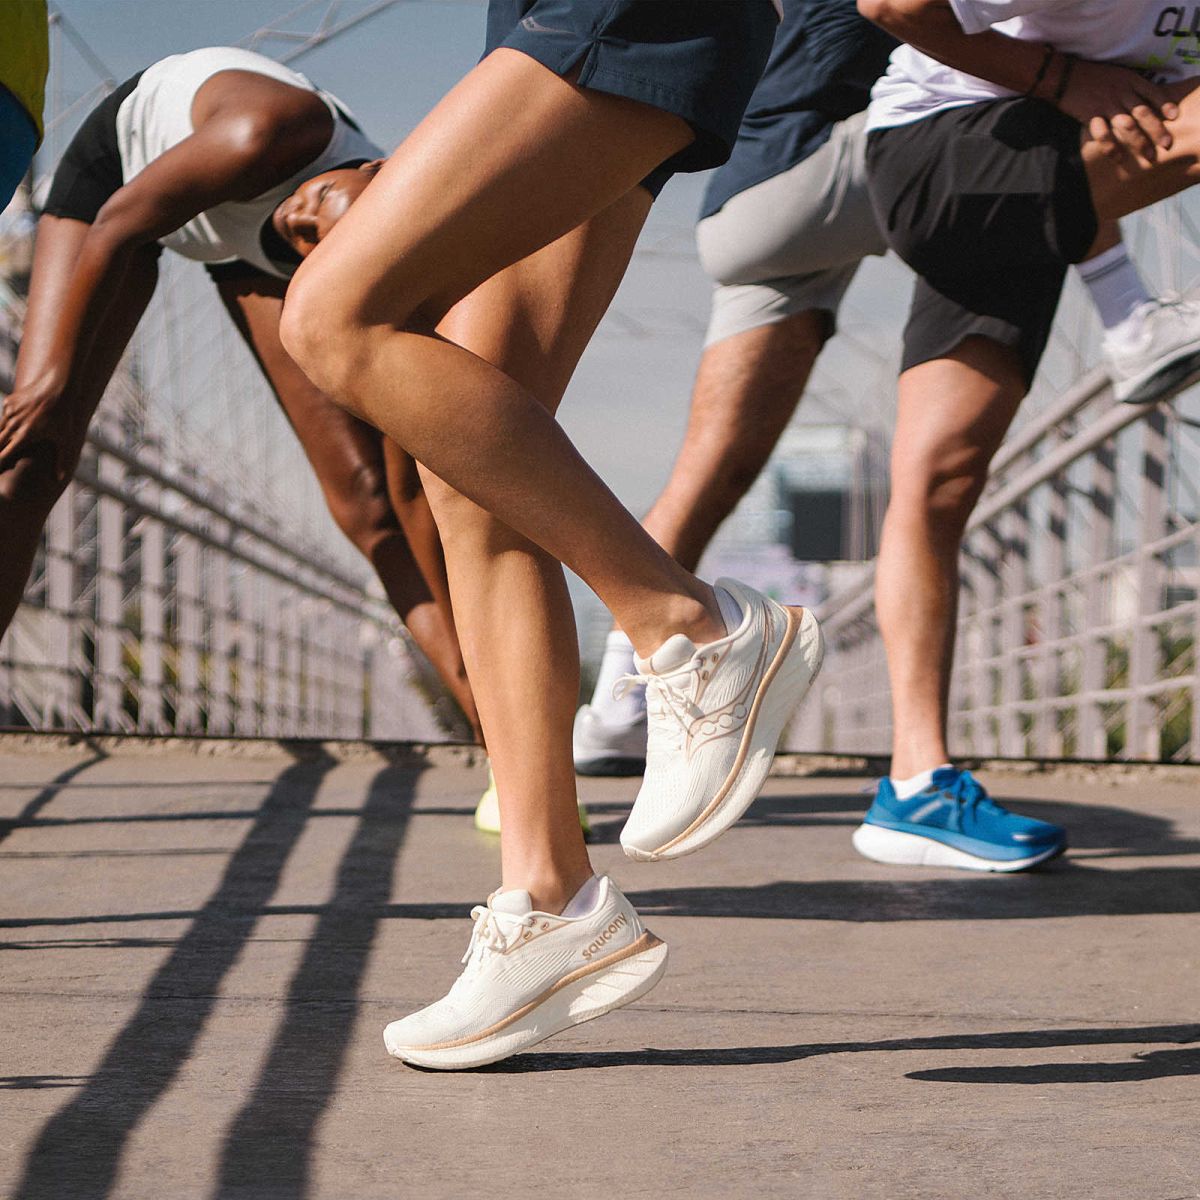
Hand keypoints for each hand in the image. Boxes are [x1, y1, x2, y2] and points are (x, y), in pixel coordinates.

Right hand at [0, 384, 79, 478]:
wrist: (58, 387)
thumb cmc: (64, 415)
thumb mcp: (65, 439)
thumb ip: (62, 460)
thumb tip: (60, 479)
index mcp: (25, 436)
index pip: (4, 454)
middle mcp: (13, 424)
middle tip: (0, 459)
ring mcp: (9, 412)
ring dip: (0, 438)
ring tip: (4, 443)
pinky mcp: (9, 402)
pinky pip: (4, 416)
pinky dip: (6, 423)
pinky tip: (13, 426)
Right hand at [1057, 59, 1180, 163]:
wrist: (1064, 75)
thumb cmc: (1090, 75)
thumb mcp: (1117, 74)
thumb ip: (1130, 87)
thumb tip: (1143, 100)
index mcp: (1129, 80)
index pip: (1153, 92)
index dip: (1165, 105)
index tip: (1174, 117)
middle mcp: (1121, 93)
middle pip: (1144, 112)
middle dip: (1157, 130)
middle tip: (1166, 145)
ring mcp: (1107, 105)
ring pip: (1129, 125)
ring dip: (1140, 142)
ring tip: (1149, 156)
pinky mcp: (1091, 116)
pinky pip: (1104, 135)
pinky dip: (1112, 148)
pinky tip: (1119, 159)